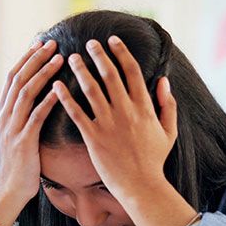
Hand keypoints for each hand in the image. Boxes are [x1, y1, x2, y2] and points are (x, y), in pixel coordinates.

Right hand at [0, 40, 62, 225]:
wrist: (8, 190)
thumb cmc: (20, 162)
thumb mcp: (18, 132)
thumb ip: (25, 113)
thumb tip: (40, 94)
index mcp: (2, 112)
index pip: (13, 76)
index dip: (27, 57)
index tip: (41, 42)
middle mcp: (4, 116)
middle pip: (18, 79)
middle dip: (35, 58)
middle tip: (52, 42)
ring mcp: (11, 129)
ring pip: (26, 93)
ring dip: (43, 74)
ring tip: (60, 58)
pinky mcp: (23, 142)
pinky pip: (35, 117)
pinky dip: (48, 101)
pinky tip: (61, 90)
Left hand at [52, 36, 176, 199]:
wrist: (141, 186)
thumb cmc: (154, 160)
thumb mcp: (169, 131)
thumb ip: (168, 105)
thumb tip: (164, 81)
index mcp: (144, 107)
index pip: (132, 72)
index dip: (121, 53)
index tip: (113, 40)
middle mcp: (126, 111)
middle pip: (110, 75)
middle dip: (99, 55)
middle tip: (89, 42)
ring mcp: (109, 124)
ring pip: (91, 90)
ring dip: (80, 71)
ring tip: (72, 57)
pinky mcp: (94, 138)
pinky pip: (77, 113)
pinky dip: (65, 98)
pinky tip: (56, 85)